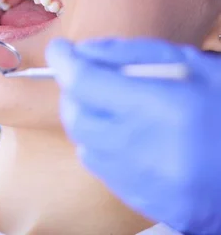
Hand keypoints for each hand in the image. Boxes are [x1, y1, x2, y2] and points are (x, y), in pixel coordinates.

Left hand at [46, 38, 220, 234]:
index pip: (84, 82)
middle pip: (76, 116)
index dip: (64, 61)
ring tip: (117, 107)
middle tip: (89, 78)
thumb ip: (133, 54)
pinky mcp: (147, 204)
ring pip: (85, 144)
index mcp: (163, 108)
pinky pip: (103, 171)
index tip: (60, 50)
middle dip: (74, 92)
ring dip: (89, 120)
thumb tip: (83, 52)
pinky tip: (130, 136)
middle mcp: (146, 149)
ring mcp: (145, 183)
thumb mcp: (195, 65)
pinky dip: (104, 147)